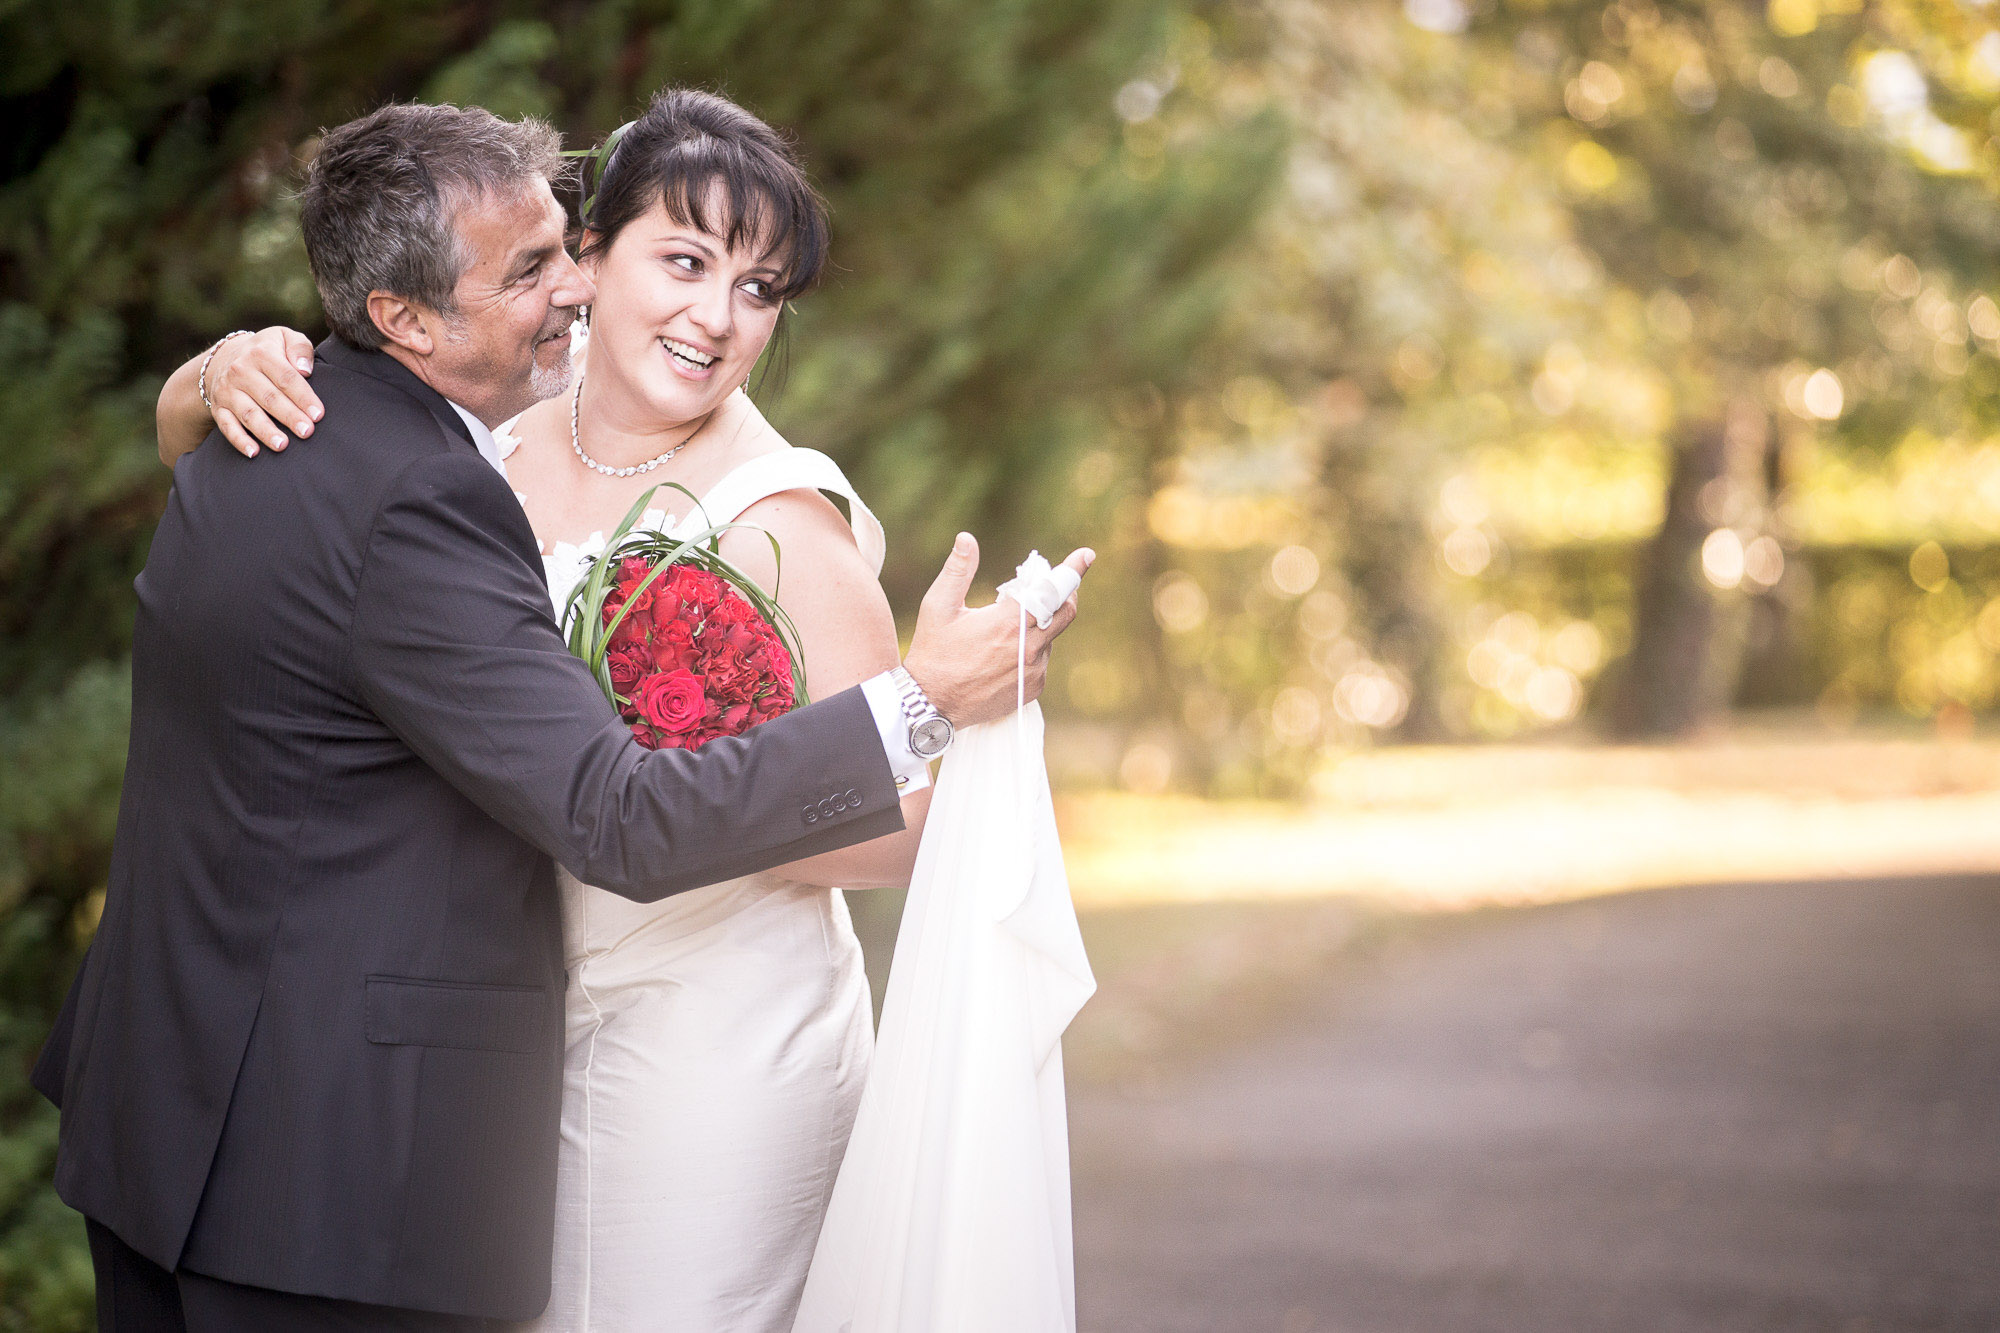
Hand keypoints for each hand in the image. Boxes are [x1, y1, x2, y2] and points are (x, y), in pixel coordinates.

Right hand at [206, 328, 322, 456]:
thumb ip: (299, 347)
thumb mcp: (284, 337)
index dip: (303, 397)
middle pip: (269, 397)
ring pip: (248, 414)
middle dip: (289, 416)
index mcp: (261, 353)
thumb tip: (305, 369)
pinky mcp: (219, 408)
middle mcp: (241, 371)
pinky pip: (227, 426)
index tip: (318, 414)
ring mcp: (228, 391)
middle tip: (307, 432)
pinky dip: (239, 440)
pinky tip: (254, 453)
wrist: (226, 358)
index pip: (286, 378)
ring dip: (265, 431)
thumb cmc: (268, 351)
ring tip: (283, 445)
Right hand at [902, 534, 1093, 727]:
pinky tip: (1008, 652)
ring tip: (1012, 625)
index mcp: (1009, 623)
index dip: (1071, 570)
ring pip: (1051, 638)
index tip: (1086, 555)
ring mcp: (1033, 671)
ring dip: (1041, 625)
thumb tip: (967, 538)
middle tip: (1055, 584)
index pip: (1052, 590)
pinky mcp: (1032, 689)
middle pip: (1066, 613)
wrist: (931, 705)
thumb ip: (957, 570)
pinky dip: (1033, 650)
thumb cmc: (932, 653)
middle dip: (1066, 594)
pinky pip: (1043, 662)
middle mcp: (1028, 648)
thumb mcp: (938, 607)